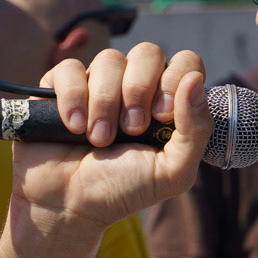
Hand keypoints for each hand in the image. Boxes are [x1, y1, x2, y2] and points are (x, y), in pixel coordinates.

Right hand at [10, 43, 210, 247]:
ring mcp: (98, 84)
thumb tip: (195, 79)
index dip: (176, 79)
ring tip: (99, 139)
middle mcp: (134, 86)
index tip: (162, 116)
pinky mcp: (61, 87)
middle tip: (131, 129)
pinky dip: (73, 98)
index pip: (186, 62)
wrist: (68, 205)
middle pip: (148, 52)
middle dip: (139, 90)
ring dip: (105, 103)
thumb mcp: (172, 172)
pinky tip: (74, 127)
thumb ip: (195, 130)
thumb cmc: (123, 189)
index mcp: (167, 102)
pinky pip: (70, 68)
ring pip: (109, 59)